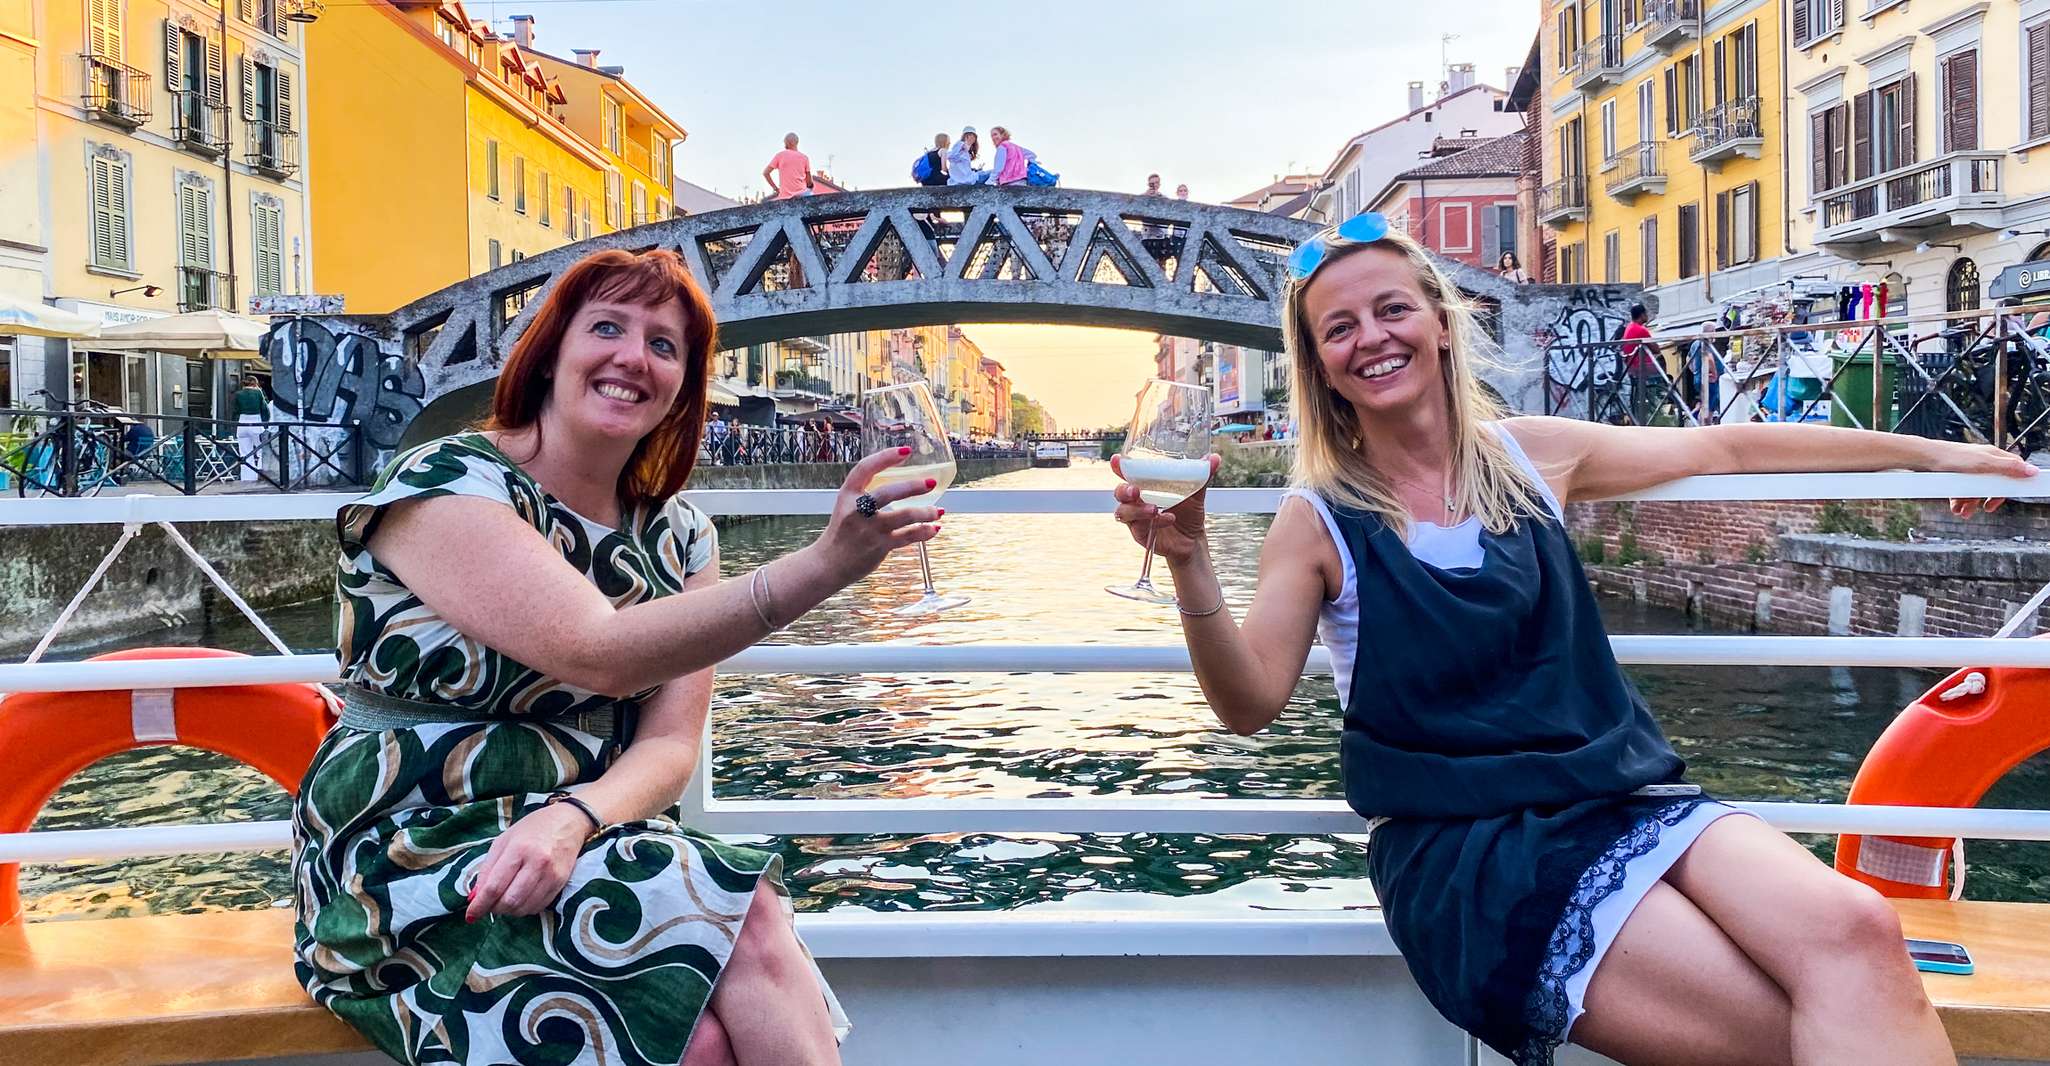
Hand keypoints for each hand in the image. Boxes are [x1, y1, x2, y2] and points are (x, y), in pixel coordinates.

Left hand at [465, 802, 589, 920]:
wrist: (568, 822)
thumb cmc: (532, 829)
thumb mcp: (503, 842)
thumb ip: (487, 869)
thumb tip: (475, 897)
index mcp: (518, 849)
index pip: (494, 886)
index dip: (480, 905)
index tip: (471, 915)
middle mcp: (537, 863)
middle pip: (509, 901)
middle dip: (494, 908)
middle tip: (490, 903)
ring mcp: (552, 875)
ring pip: (524, 908)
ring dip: (509, 910)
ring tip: (505, 899)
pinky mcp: (561, 883)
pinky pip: (538, 907)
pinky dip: (525, 908)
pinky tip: (521, 897)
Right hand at [812, 447, 941, 584]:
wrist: (828, 564)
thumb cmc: (842, 532)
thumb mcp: (847, 506)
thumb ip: (866, 494)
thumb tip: (901, 484)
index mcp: (847, 495)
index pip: (865, 468)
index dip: (886, 457)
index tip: (906, 451)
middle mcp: (857, 510)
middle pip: (888, 493)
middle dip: (912, 486)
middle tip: (931, 482)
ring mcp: (869, 529)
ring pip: (904, 516)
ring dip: (926, 512)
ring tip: (938, 511)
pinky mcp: (880, 546)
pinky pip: (908, 536)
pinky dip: (925, 532)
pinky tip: (934, 528)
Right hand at [1110, 453, 1219, 565]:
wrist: (1193, 539)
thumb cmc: (1189, 512)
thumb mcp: (1196, 492)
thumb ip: (1202, 475)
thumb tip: (1214, 458)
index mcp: (1146, 486)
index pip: (1128, 474)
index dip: (1119, 467)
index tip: (1116, 461)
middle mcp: (1137, 500)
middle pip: (1119, 492)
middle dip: (1124, 490)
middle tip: (1135, 490)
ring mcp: (1136, 518)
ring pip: (1123, 512)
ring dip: (1136, 510)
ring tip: (1154, 509)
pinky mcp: (1140, 534)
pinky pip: (1138, 528)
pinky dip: (1153, 522)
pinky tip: (1169, 519)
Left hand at [1931, 442, 2038, 517]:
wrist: (1923, 458)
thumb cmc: (1953, 457)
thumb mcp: (1984, 464)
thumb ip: (2008, 468)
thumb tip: (2032, 471)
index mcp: (1993, 457)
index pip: (2013, 470)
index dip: (2013, 484)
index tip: (2010, 496)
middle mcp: (1983, 462)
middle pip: (1994, 484)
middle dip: (1989, 498)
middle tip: (1987, 508)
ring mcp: (1969, 469)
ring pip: (1976, 490)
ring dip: (1971, 503)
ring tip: (1963, 513)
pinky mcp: (1956, 476)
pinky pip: (1962, 491)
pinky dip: (1960, 501)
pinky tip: (1956, 508)